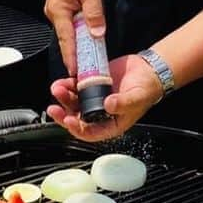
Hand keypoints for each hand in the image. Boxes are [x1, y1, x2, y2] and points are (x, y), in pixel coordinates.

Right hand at [45, 0, 105, 76]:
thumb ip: (94, 14)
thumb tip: (97, 34)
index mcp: (59, 11)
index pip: (66, 40)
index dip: (72, 57)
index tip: (75, 73)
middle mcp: (53, 13)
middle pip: (66, 39)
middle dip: (75, 55)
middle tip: (86, 71)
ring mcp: (55, 11)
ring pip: (67, 32)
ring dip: (77, 44)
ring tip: (88, 59)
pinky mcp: (60, 8)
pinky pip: (68, 25)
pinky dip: (76, 33)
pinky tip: (86, 39)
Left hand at [47, 54, 164, 141]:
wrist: (148, 70)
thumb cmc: (147, 89)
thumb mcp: (137, 98)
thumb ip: (123, 103)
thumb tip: (108, 105)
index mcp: (110, 124)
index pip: (90, 132)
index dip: (77, 128)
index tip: (69, 120)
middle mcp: (99, 114)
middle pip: (77, 118)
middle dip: (63, 114)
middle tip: (54, 108)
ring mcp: (94, 99)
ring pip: (73, 103)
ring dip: (63, 98)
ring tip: (57, 88)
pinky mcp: (92, 85)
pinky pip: (76, 88)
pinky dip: (68, 85)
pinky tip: (64, 81)